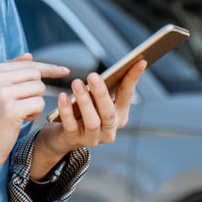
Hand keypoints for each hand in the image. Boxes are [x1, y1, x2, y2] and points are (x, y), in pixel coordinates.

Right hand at [0, 54, 69, 175]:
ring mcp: (1, 93)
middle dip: (36, 91)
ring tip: (18, 113)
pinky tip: (20, 121)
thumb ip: (10, 71)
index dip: (47, 68)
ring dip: (35, 103)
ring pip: (39, 89)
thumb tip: (29, 55)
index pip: (27, 64)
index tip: (64, 70)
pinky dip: (34, 114)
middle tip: (23, 105)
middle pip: (35, 75)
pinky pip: (39, 104)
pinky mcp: (11, 109)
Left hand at [32, 59, 147, 177]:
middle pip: (109, 112)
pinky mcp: (74, 140)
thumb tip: (118, 65)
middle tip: (92, 75)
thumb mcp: (96, 100)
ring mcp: (92, 138)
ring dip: (84, 101)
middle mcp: (109, 130)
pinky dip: (66, 111)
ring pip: (93, 122)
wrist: (62, 136)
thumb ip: (104, 87)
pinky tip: (62, 96)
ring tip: (76, 83)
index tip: (139, 62)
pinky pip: (71, 126)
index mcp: (119, 116)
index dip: (133, 79)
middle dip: (101, 93)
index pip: (127, 96)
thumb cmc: (82, 111)